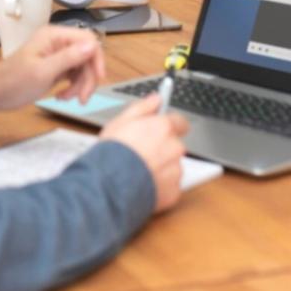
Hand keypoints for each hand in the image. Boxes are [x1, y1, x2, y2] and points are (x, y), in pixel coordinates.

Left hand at [0, 25, 105, 115]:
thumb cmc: (13, 82)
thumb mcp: (43, 72)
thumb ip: (69, 58)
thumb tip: (93, 46)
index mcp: (54, 36)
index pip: (88, 40)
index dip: (96, 59)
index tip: (98, 79)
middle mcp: (58, 42)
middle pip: (87, 56)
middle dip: (88, 77)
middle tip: (81, 98)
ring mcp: (57, 54)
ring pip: (83, 67)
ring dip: (80, 85)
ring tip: (66, 98)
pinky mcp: (55, 67)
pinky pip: (74, 74)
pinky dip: (73, 87)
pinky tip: (62, 96)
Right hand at [99, 92, 189, 212]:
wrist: (110, 186)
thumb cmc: (112, 153)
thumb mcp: (121, 121)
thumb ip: (143, 107)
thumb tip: (156, 98)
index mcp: (164, 128)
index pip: (180, 122)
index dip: (169, 126)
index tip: (162, 129)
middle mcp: (175, 148)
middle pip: (174, 145)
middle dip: (162, 149)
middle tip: (142, 154)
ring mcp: (176, 171)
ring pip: (172, 166)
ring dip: (161, 168)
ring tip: (138, 172)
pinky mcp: (173, 191)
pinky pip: (170, 186)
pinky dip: (159, 186)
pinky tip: (143, 184)